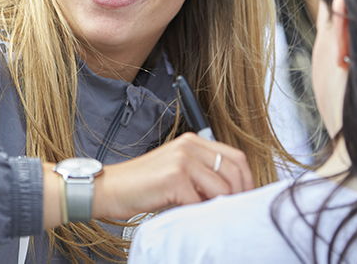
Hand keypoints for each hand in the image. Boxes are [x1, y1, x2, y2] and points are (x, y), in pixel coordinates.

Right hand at [93, 132, 253, 219]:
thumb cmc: (141, 185)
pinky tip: (188, 214)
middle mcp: (188, 146)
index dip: (246, 180)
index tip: (245, 198)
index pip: (235, 157)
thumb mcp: (176, 171)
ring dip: (218, 206)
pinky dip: (199, 213)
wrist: (109, 189)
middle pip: (234, 171)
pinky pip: (201, 202)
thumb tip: (232, 192)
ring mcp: (181, 160)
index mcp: (192, 141)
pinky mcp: (174, 178)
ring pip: (222, 188)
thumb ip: (202, 174)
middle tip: (232, 211)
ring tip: (206, 214)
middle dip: (239, 195)